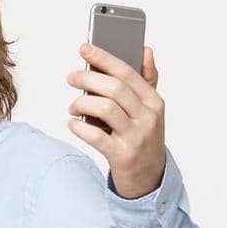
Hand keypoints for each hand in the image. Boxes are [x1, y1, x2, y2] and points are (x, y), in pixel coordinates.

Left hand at [65, 43, 166, 198]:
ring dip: (81, 103)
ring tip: (73, 106)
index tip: (84, 49)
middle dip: (87, 79)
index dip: (104, 58)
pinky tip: (73, 124)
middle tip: (71, 78)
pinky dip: (79, 128)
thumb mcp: (151, 110)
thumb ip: (147, 80)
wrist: (150, 178)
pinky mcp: (123, 156)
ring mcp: (136, 137)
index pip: (127, 72)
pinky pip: (95, 136)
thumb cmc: (143, 138)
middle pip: (114, 88)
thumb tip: (145, 50)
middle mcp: (148, 117)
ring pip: (104, 108)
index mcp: (154, 101)